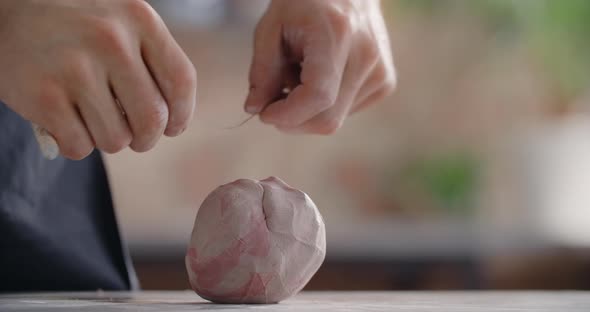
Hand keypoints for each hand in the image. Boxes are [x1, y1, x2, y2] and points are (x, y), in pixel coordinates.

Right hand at [0, 0, 196, 159]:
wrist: (6, 10)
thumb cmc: (76, 25)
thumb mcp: (121, 21)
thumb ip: (150, 58)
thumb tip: (173, 119)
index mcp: (139, 19)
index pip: (181, 81)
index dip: (181, 115)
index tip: (173, 128)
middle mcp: (110, 40)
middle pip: (152, 119)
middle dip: (146, 139)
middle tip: (136, 138)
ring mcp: (75, 67)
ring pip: (116, 140)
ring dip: (109, 141)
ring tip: (95, 121)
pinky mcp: (43, 95)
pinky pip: (79, 146)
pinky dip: (76, 144)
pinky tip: (66, 122)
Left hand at [244, 0, 395, 134]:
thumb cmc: (303, 3)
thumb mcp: (271, 26)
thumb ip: (262, 70)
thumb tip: (255, 109)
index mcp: (338, 33)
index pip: (317, 96)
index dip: (287, 115)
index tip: (264, 113)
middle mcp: (366, 54)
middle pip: (328, 119)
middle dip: (293, 120)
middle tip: (272, 102)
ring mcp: (380, 70)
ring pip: (335, 119)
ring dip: (308, 110)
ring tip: (299, 75)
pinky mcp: (385, 82)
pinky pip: (347, 112)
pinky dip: (325, 106)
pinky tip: (319, 78)